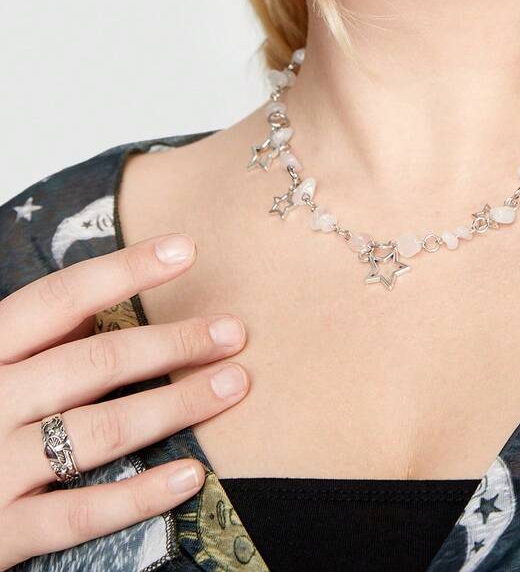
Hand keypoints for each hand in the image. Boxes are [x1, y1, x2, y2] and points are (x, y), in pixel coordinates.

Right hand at [0, 233, 249, 568]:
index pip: (60, 299)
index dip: (124, 270)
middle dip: (173, 342)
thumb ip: (39, 339)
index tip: (185, 248)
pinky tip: (190, 476)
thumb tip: (103, 301)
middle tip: (234, 332)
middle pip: (96, 362)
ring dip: (176, 405)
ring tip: (233, 385)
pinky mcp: (1, 533)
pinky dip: (139, 494)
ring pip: (100, 430)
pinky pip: (80, 513)